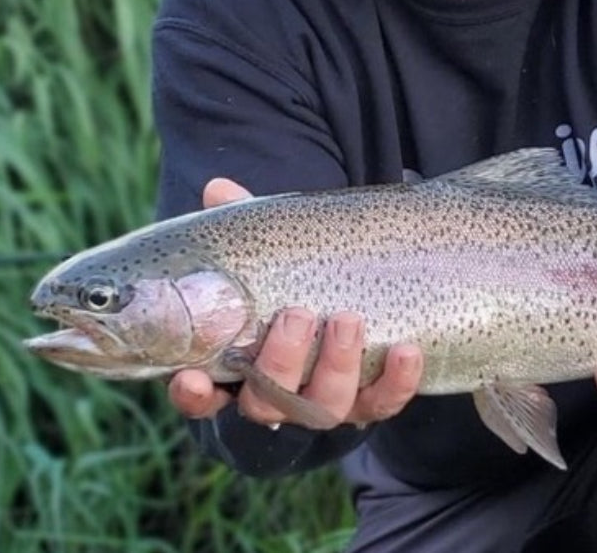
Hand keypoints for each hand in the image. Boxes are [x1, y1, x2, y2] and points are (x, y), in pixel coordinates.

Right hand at [167, 178, 423, 429]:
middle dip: (281, 364)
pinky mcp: (371, 400)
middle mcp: (280, 397)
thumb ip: (244, 226)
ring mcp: (326, 402)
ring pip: (325, 407)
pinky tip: (407, 351)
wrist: (358, 295)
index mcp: (241, 366)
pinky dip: (396, 383)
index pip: (204, 397)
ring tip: (347, 319)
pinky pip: (383, 403)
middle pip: (268, 404)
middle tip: (296, 315)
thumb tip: (219, 189)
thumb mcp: (270, 254)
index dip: (194, 395)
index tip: (189, 377)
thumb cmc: (294, 278)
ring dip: (335, 367)